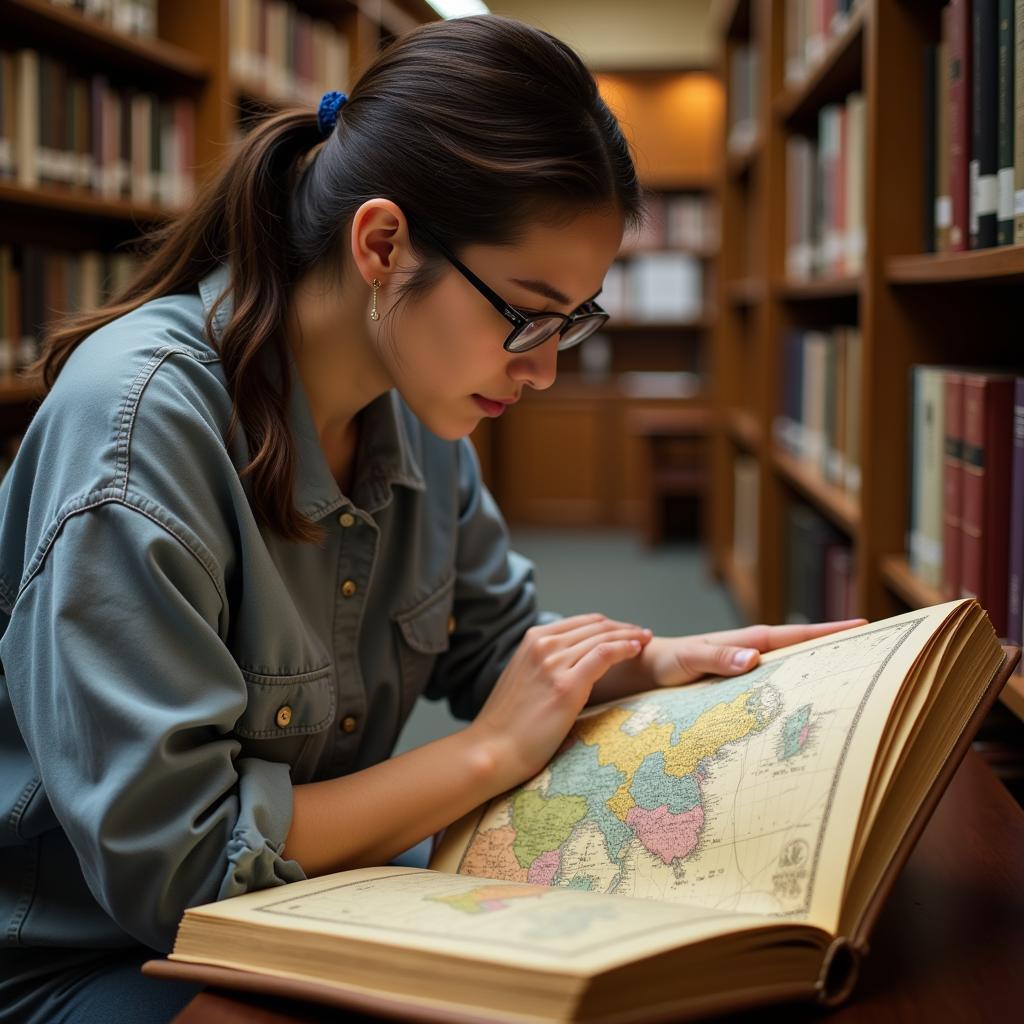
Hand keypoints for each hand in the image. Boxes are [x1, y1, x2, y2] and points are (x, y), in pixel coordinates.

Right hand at [468, 614, 652, 792]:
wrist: (492, 750)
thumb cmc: (509, 724)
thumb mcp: (524, 679)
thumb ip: (545, 664)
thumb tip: (570, 665)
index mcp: (532, 640)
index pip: (581, 623)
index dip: (609, 625)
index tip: (627, 631)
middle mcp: (543, 645)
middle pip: (595, 627)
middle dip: (623, 628)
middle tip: (643, 634)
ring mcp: (554, 663)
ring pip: (603, 638)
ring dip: (629, 636)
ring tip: (646, 640)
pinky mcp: (566, 685)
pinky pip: (604, 655)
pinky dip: (624, 648)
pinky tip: (637, 649)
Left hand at [643, 618, 867, 688]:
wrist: (647, 667)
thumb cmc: (667, 661)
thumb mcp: (690, 660)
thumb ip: (717, 658)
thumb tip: (754, 658)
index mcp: (747, 641)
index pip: (796, 634)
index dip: (829, 630)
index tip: (864, 625)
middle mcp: (753, 651)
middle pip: (803, 646)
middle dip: (837, 646)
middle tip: (877, 650)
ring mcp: (750, 666)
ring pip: (793, 664)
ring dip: (820, 665)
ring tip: (857, 675)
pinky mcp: (742, 682)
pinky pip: (778, 680)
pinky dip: (798, 683)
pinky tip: (811, 698)